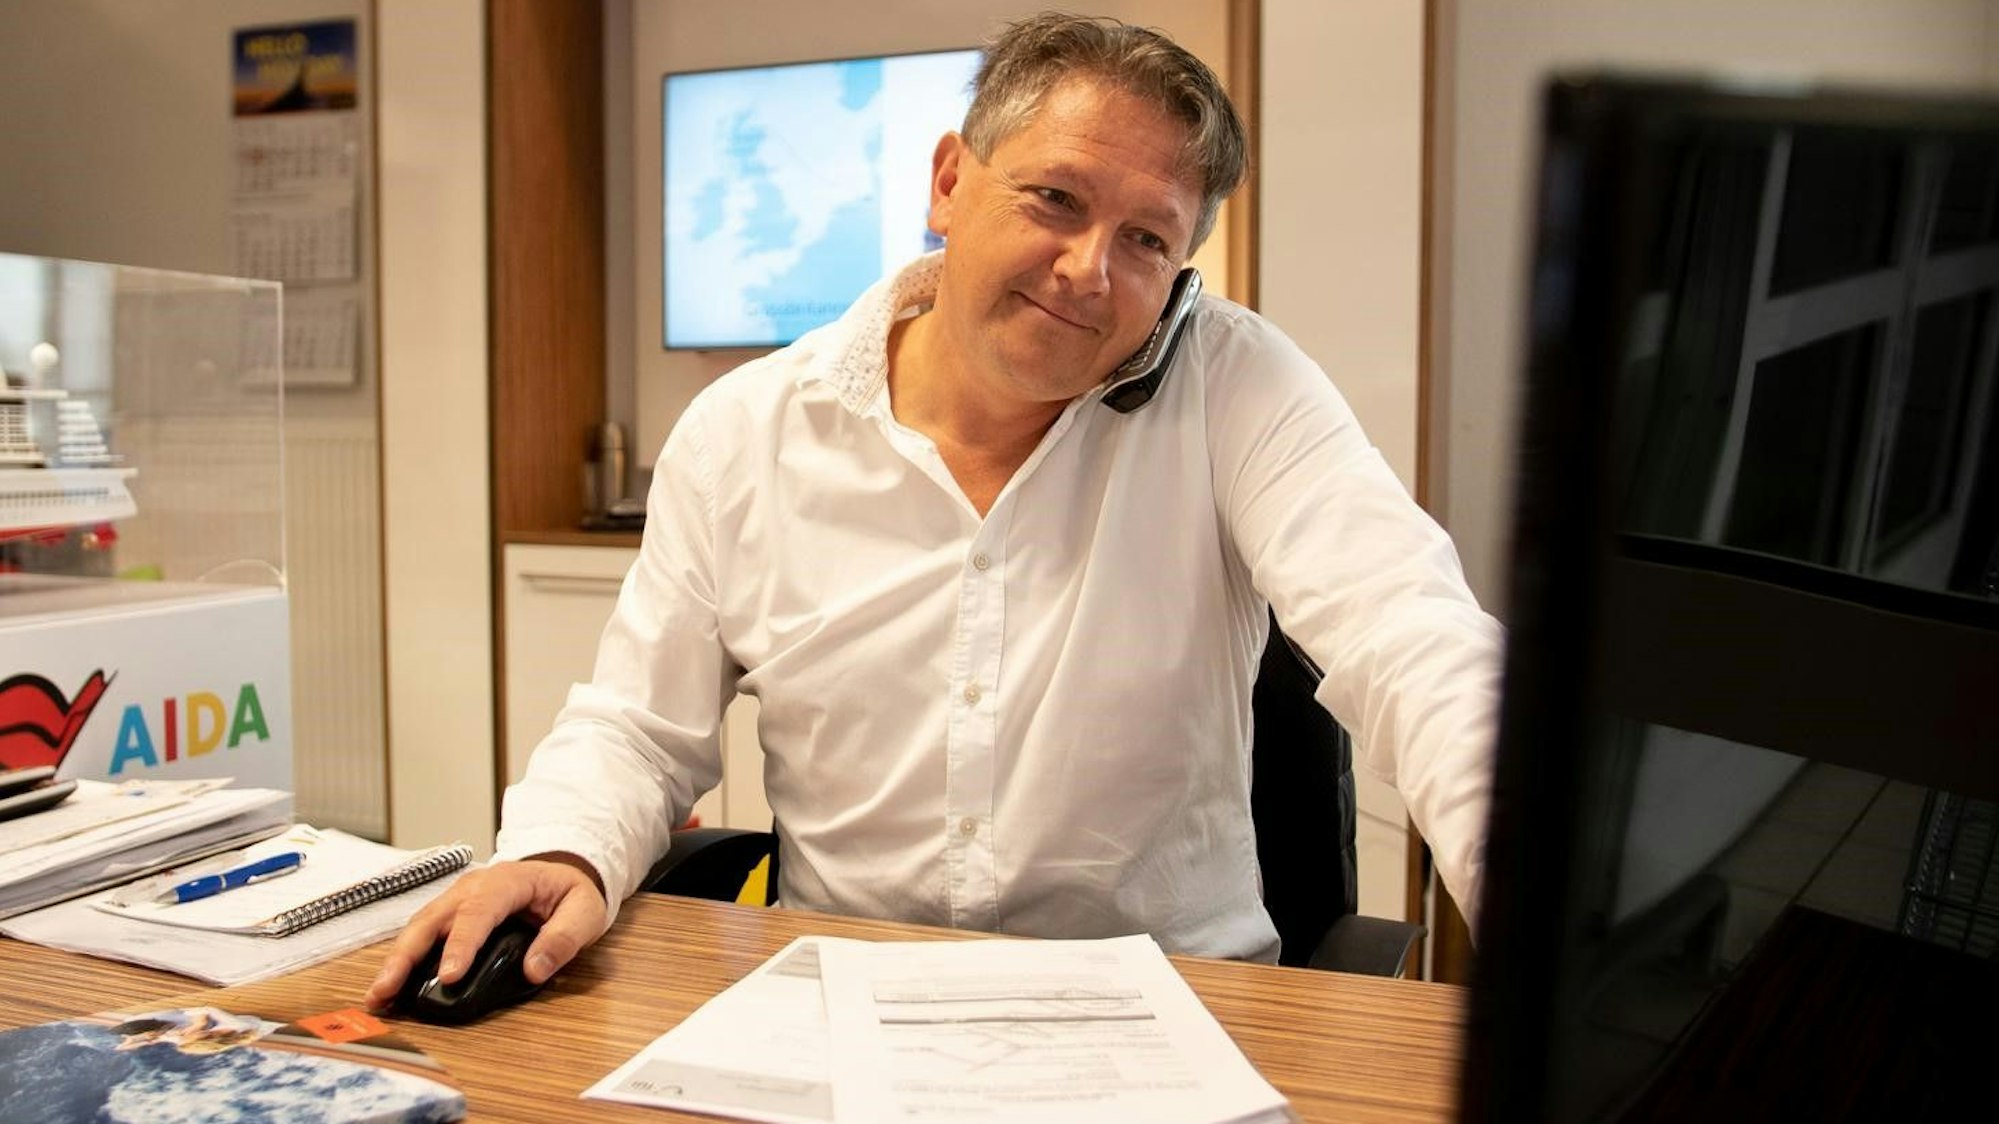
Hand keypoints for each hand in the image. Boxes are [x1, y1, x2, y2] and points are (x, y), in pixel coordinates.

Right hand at [363, 854, 607, 1011]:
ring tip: (378, 996)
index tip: (449, 976)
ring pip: (419, 926)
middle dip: (407, 955)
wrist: (563, 873)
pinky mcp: (448, 914)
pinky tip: (390, 987)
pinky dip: (403, 959)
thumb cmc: (571, 893)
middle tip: (386, 990)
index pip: (479, 911)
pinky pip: (422, 934)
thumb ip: (563, 939)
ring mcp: (456, 899)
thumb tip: (534, 969)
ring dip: (396, 960)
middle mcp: (473, 887)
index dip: (461, 943)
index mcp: (507, 881)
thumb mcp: (584, 912)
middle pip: (433, 918)